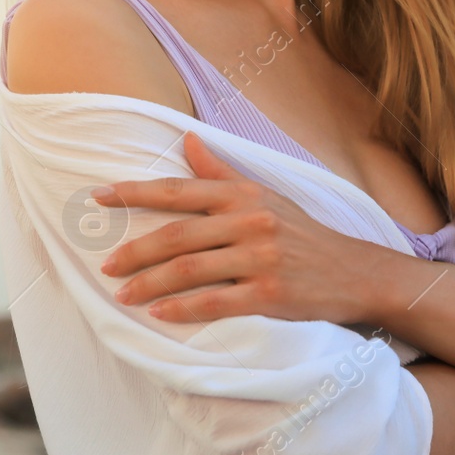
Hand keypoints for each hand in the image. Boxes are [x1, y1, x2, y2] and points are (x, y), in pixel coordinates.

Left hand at [93, 131, 390, 323]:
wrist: (356, 271)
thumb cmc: (303, 232)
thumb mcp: (265, 194)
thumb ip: (221, 172)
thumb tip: (185, 140)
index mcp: (242, 195)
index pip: (178, 190)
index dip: (134, 192)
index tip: (98, 196)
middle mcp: (249, 221)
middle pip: (177, 235)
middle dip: (135, 251)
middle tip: (106, 265)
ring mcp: (261, 258)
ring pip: (190, 270)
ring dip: (150, 284)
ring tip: (123, 294)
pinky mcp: (271, 295)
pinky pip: (216, 302)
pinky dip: (183, 309)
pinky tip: (159, 314)